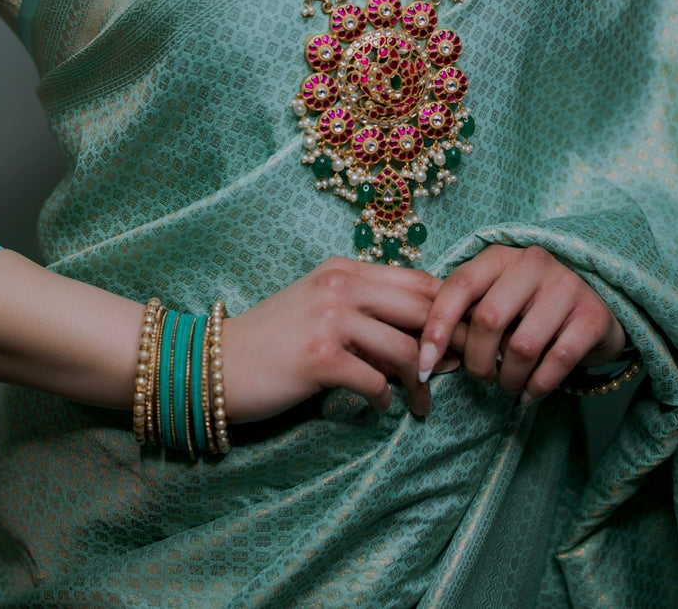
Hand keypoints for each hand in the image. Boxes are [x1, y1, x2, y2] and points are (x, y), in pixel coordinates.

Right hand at [221, 257, 460, 423]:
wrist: (217, 362)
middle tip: (456, 374)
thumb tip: (424, 339)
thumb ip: (366, 312)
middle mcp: (340, 285)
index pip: (419, 280)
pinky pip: (374, 381)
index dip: (448, 310)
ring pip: (404, 349)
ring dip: (421, 383)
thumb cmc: (274, 340)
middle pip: (422, 309)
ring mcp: (329, 318)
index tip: (460, 341)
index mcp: (344, 269)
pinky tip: (378, 408)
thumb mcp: (320, 308)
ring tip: (421, 404)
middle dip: (447, 345)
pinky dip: (384, 400)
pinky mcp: (320, 357)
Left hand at [416, 244, 626, 402]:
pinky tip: (530, 394)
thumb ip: (467, 312)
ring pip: (521, 346)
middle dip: (477, 361)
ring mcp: (566, 286)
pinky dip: (538, 387)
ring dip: (509, 378)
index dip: (437, 328)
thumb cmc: (532, 308)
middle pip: (488, 319)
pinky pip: (557, 361)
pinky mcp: (592, 316)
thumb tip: (424, 349)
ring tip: (509, 385)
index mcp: (500, 256)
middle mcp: (533, 263)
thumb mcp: (498, 297)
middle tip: (482, 377)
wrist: (598, 308)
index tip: (423, 366)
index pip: (459, 286)